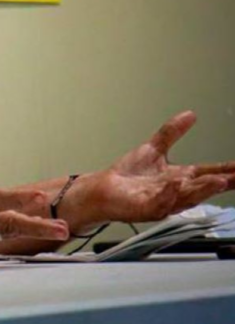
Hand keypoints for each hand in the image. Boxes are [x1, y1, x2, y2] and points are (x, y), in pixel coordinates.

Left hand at [75, 111, 234, 226]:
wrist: (100, 190)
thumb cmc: (127, 176)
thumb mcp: (153, 149)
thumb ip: (171, 133)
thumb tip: (190, 114)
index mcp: (179, 178)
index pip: (209, 173)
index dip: (228, 171)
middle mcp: (175, 192)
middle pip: (204, 188)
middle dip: (222, 183)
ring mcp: (162, 202)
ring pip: (186, 197)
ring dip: (202, 189)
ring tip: (219, 180)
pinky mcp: (144, 208)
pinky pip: (159, 202)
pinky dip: (169, 194)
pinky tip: (176, 184)